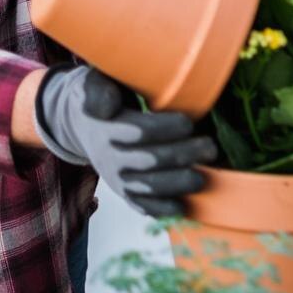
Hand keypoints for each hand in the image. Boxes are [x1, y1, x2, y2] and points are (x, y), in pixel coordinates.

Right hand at [34, 66, 215, 217]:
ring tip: (202, 177)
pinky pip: (143, 206)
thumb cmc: (103, 96)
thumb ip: (98, 89)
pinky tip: (183, 207)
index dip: (166, 128)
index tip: (188, 122)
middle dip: (184, 155)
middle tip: (210, 147)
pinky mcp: (124, 193)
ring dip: (178, 184)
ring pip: (149, 188)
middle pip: (151, 161)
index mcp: (108, 128)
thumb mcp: (94, 82)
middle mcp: (111, 158)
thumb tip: (108, 107)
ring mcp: (118, 178)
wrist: (83, 123)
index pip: (139, 132)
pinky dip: (163, 210)